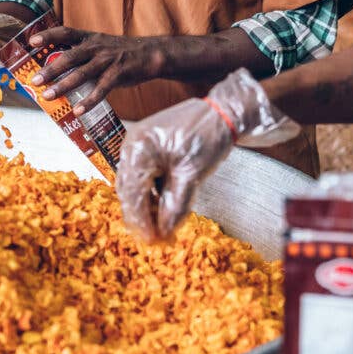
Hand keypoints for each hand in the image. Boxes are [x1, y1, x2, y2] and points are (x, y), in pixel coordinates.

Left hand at [28, 27, 166, 113]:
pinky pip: (102, 89)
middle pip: (69, 57)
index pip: (65, 32)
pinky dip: (89, 100)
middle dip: (50, 69)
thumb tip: (56, 71)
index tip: (31, 41)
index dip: (48, 35)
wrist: (151, 55)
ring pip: (81, 73)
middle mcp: (96, 47)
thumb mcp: (100, 46)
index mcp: (90, 38)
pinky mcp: (119, 73)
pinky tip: (78, 110)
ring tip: (48, 96)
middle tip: (34, 80)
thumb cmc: (120, 53)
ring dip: (63, 85)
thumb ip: (81, 55)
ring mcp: (107, 60)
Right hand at [116, 69, 299, 241]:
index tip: (150, 241)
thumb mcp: (191, 174)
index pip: (132, 193)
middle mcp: (132, 145)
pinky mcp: (149, 147)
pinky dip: (153, 192)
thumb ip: (175, 205)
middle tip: (155, 239)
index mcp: (139, 149)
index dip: (140, 220)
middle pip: (129, 189)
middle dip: (141, 215)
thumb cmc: (207, 136)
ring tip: (161, 226)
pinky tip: (164, 207)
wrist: (222, 112)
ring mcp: (139, 145)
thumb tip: (164, 232)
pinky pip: (145, 174)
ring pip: (136, 184)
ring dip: (147, 205)